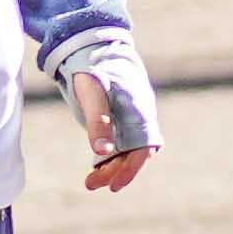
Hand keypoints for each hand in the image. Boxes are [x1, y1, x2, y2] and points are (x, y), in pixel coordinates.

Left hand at [65, 48, 162, 192]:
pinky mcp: (122, 119)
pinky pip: (121, 143)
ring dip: (112, 167)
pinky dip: (110, 157)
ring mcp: (133, 118)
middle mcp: (140, 116)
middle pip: (134, 153)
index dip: (131, 169)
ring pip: (127, 150)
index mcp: (138, 109)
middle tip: (90, 185)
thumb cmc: (94, 68)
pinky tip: (96, 167)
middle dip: (116, 172)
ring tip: (90, 182)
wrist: (95, 48)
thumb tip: (102, 151)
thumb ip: (98, 119)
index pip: (143, 148)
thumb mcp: (92, 92)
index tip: (114, 185)